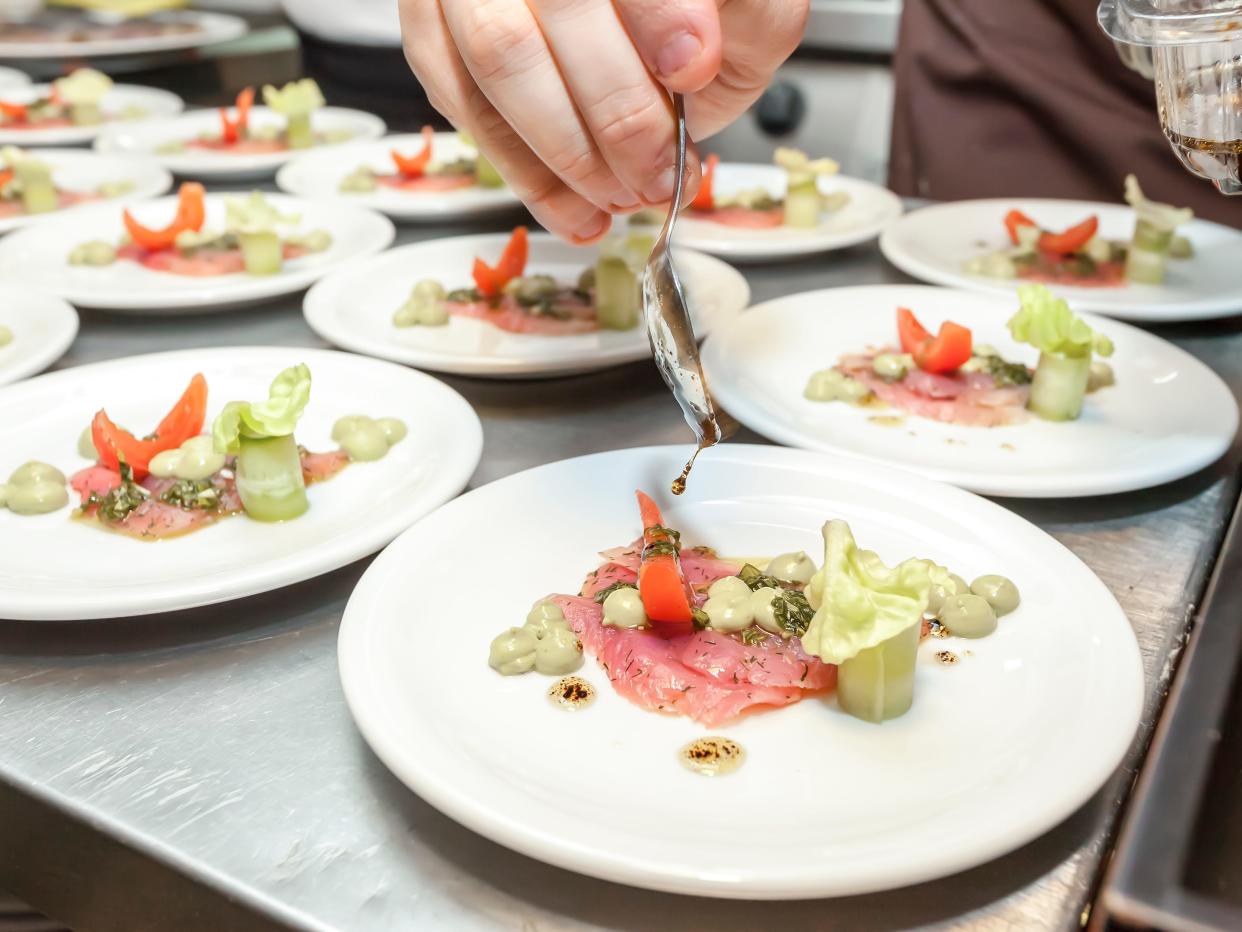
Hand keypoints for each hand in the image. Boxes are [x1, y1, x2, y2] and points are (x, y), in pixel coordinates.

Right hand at [399, 0, 807, 241]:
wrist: (611, 18)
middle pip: (561, 2)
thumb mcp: (747, 8)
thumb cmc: (682, 12)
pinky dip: (521, 169)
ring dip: (565, 152)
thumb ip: (750, 18)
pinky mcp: (430, 18)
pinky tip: (574, 206)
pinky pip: (458, 97)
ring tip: (618, 197)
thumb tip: (691, 61)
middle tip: (657, 170)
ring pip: (497, 55)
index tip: (692, 69)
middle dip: (616, 110)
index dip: (659, 11)